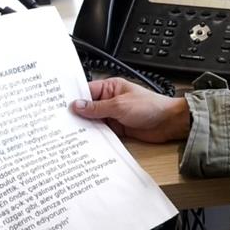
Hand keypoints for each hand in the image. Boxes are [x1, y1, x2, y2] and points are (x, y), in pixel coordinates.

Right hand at [71, 78, 190, 142]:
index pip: (86, 92)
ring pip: (94, 121)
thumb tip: (77, 106)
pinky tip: (85, 141)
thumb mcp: (120, 105)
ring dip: (86, 127)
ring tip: (69, 134)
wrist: (169, 122)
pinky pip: (102, 132)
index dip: (74, 99)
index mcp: (110, 88)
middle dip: (77, 115)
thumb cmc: (150, 106)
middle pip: (88, 108)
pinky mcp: (117, 128)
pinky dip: (95, 136)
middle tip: (61, 123)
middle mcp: (110, 101)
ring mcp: (113, 115)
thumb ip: (97, 108)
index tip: (60, 107)